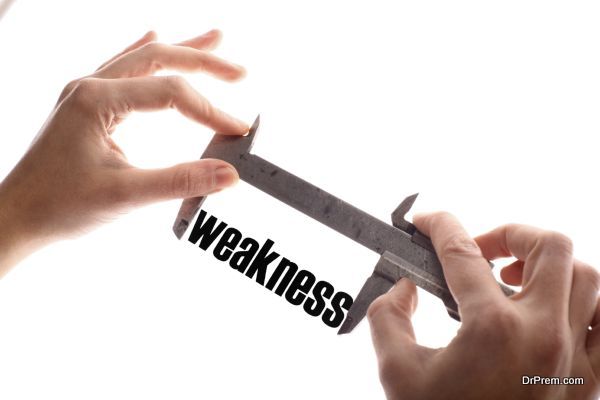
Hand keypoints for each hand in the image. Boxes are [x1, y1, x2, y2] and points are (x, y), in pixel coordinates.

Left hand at [0, 30, 247, 273]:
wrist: (18, 215)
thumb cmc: (59, 205)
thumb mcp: (126, 196)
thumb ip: (180, 181)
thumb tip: (227, 174)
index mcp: (97, 100)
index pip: (169, 93)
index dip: (209, 110)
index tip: (236, 132)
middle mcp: (91, 87)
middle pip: (158, 59)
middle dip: (203, 62)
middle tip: (239, 73)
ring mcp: (87, 92)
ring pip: (142, 58)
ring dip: (181, 51)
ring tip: (216, 40)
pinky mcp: (88, 105)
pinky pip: (123, 68)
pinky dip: (147, 54)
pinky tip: (156, 36)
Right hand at [367, 212, 599, 399]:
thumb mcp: (397, 373)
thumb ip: (388, 318)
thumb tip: (403, 290)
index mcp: (492, 330)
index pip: (462, 253)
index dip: (439, 225)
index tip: (426, 222)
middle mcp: (544, 335)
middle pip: (549, 247)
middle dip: (511, 234)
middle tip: (482, 251)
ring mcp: (576, 358)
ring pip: (588, 278)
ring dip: (550, 266)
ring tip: (518, 279)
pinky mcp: (592, 382)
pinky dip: (588, 306)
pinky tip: (557, 312)